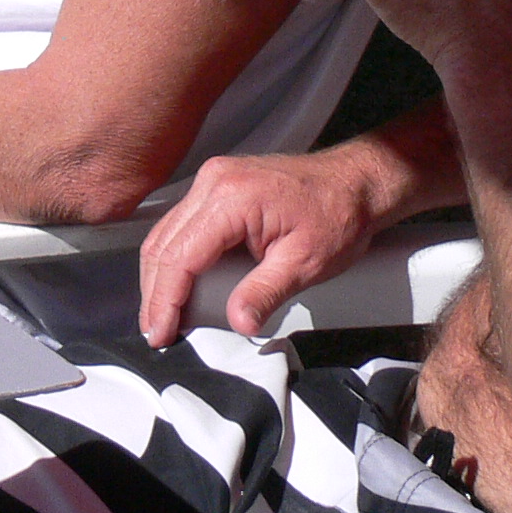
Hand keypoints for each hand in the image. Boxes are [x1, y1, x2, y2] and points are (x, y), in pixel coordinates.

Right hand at [137, 146, 392, 344]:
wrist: (356, 183)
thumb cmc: (338, 213)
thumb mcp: (305, 262)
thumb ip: (265, 293)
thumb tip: (238, 322)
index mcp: (232, 197)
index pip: (180, 256)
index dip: (164, 301)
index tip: (160, 332)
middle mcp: (215, 181)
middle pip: (164, 245)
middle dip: (155, 294)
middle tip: (157, 331)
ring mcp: (214, 180)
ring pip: (167, 234)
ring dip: (162, 277)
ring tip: (164, 316)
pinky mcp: (218, 186)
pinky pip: (183, 224)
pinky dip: (176, 258)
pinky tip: (180, 285)